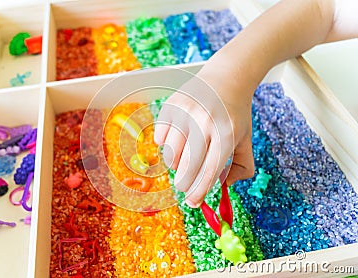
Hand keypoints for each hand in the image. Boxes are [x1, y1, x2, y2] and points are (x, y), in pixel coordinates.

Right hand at [154, 70, 254, 207]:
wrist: (226, 78)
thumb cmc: (235, 113)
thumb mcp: (245, 139)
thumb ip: (242, 167)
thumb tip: (223, 185)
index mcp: (227, 134)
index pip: (208, 171)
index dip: (199, 191)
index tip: (193, 202)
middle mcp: (205, 123)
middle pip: (186, 166)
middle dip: (184, 183)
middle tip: (185, 185)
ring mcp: (186, 113)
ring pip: (171, 154)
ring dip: (175, 163)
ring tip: (184, 156)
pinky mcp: (172, 106)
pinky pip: (160, 138)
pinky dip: (166, 145)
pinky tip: (178, 138)